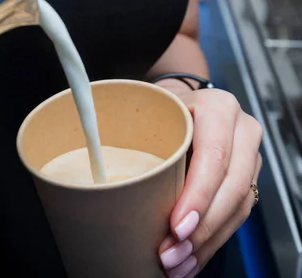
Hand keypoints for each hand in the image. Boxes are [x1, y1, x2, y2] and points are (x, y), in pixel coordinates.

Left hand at [155, 82, 262, 277]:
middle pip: (231, 187)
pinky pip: (236, 216)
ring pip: (238, 207)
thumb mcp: (149, 113)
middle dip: (201, 228)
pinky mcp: (247, 179)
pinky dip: (211, 241)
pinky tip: (191, 260)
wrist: (180, 103)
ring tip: (176, 264)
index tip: (176, 227)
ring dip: (206, 242)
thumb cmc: (159, 109)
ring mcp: (249, 156)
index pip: (214, 156)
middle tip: (171, 255)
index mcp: (218, 108)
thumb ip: (140, 139)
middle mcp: (241, 131)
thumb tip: (115, 187)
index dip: (198, 195)